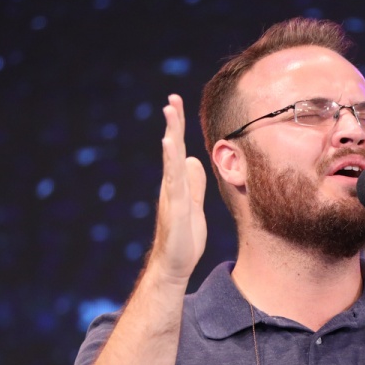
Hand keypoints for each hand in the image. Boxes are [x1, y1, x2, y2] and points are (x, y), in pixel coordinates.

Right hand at [150, 94, 206, 282]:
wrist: (175, 266)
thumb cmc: (184, 238)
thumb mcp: (194, 205)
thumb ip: (194, 183)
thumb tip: (192, 160)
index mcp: (178, 184)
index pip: (179, 149)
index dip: (178, 127)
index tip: (176, 102)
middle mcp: (171, 186)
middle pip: (172, 149)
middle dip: (173, 123)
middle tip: (172, 99)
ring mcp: (171, 196)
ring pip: (171, 161)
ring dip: (171, 135)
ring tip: (169, 112)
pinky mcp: (175, 209)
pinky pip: (174, 182)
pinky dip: (171, 163)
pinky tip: (171, 147)